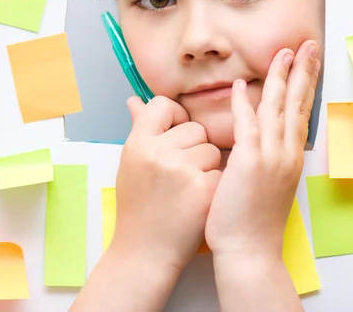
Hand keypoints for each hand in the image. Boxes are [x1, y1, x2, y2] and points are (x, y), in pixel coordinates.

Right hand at [112, 95, 221, 273]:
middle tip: (178, 175)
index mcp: (137, 143)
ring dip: (207, 167)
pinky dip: (215, 186)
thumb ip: (138, 128)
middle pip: (195, 129)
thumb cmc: (138, 206)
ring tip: (188, 189)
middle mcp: (157, 152)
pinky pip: (220, 171)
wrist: (145, 252)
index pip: (164, 105)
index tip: (176, 133)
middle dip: (194, 148)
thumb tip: (135, 99)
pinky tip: (199, 201)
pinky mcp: (203, 188)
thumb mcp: (132, 164)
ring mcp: (181, 170)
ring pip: (212, 150)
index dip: (175, 117)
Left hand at [205, 40, 319, 260]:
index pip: (301, 113)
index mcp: (291, 158)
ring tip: (284, 53)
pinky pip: (247, 124)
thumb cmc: (255, 222)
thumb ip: (268, 159)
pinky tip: (243, 84)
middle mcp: (286, 153)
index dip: (305, 85)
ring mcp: (270, 157)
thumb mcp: (270, 185)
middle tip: (308, 45)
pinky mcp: (249, 162)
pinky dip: (244, 103)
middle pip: (297, 103)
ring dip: (281, 77)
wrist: (250, 251)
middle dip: (303, 71)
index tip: (308, 63)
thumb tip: (261, 142)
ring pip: (278, 107)